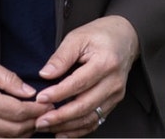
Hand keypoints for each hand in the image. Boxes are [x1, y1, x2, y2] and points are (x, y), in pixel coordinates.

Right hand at [0, 47, 49, 137]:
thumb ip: (8, 79)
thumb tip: (28, 91)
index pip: (17, 111)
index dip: (37, 110)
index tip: (48, 104)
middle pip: (12, 131)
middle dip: (33, 124)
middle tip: (45, 115)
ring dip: (19, 135)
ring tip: (32, 124)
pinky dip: (2, 138)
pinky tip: (11, 130)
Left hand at [34, 15, 139, 135]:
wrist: (125, 37)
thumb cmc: (100, 35)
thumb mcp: (78, 37)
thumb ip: (61, 56)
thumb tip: (45, 75)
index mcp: (106, 62)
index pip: (79, 83)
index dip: (58, 94)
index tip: (40, 99)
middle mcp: (113, 82)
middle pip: (85, 105)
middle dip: (60, 116)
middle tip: (39, 121)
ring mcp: (116, 94)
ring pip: (90, 117)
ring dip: (66, 125)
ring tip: (46, 126)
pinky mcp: (114, 101)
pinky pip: (96, 120)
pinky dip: (78, 130)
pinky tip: (62, 131)